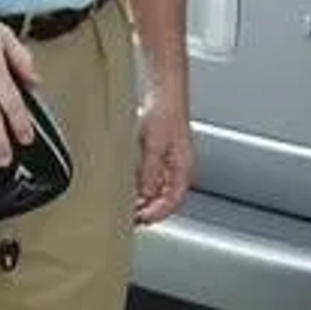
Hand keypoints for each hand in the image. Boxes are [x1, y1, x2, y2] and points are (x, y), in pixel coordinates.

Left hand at [134, 90, 191, 225]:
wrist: (164, 89)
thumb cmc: (165, 111)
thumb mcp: (154, 147)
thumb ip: (150, 173)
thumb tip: (144, 195)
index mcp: (182, 167)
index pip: (173, 201)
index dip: (157, 213)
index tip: (141, 220)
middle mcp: (178, 166)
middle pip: (165, 197)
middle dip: (149, 208)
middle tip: (131, 216)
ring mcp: (169, 158)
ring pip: (158, 187)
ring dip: (144, 197)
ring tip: (127, 203)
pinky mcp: (159, 150)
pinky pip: (152, 175)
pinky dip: (141, 184)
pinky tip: (129, 184)